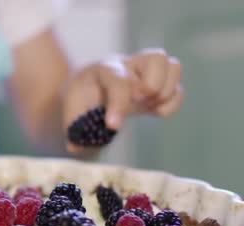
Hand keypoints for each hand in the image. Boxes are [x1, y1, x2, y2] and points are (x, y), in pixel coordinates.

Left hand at [63, 48, 182, 152]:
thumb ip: (72, 129)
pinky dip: (172, 103)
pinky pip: (178, 88)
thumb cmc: (77, 101)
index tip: (113, 126)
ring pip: (173, 66)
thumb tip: (75, 147)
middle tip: (137, 104)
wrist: (83, 91)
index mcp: (103, 69)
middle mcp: (128, 64)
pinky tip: (154, 112)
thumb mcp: (69, 112)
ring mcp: (145, 73)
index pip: (118, 79)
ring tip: (147, 107)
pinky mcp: (157, 87)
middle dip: (151, 86)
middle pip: (157, 57)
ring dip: (166, 92)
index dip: (119, 103)